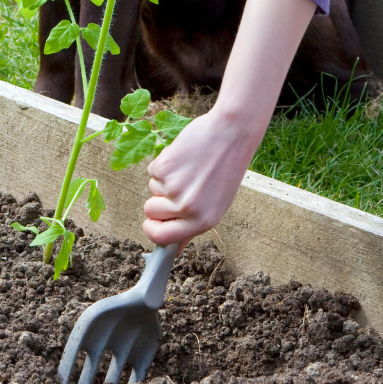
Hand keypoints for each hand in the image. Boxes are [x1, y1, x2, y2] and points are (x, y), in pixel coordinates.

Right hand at [143, 106, 262, 245]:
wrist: (231, 133)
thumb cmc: (226, 168)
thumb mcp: (216, 204)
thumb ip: (191, 227)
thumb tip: (174, 250)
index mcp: (202, 222)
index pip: (162, 238)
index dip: (152, 230)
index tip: (152, 222)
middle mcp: (187, 208)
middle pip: (150, 212)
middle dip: (158, 199)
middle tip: (181, 184)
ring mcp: (174, 188)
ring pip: (151, 189)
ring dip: (163, 179)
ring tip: (189, 168)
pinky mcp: (164, 167)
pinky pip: (152, 170)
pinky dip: (163, 163)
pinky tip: (184, 156)